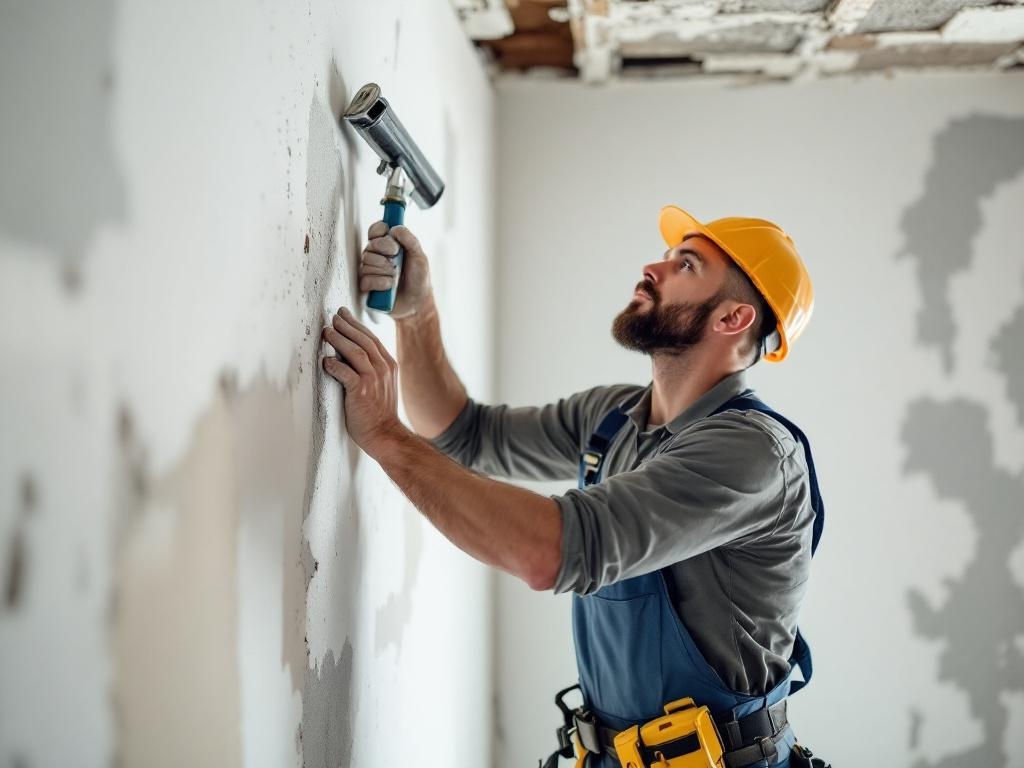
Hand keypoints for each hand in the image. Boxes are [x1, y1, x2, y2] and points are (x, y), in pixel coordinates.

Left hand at [321, 307, 406, 452]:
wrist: (384, 434)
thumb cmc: (378, 412)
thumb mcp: (381, 384)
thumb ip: (371, 368)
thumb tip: (350, 353)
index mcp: (388, 365)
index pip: (371, 338)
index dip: (356, 325)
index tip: (343, 315)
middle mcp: (383, 369)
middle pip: (363, 340)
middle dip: (346, 326)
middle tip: (333, 317)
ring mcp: (373, 380)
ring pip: (355, 352)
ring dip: (339, 340)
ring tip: (327, 332)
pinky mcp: (361, 392)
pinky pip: (345, 373)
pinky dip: (334, 365)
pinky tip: (325, 361)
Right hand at [359, 222, 432, 318]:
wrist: (418, 302)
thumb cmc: (419, 279)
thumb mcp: (420, 256)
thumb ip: (410, 240)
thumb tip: (395, 228)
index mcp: (388, 245)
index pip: (375, 230)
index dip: (379, 231)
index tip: (389, 235)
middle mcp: (376, 256)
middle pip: (370, 246)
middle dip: (386, 251)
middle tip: (397, 259)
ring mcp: (370, 270)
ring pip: (366, 263)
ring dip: (385, 270)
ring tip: (396, 276)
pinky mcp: (366, 286)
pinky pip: (365, 280)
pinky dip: (380, 283)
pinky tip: (389, 286)